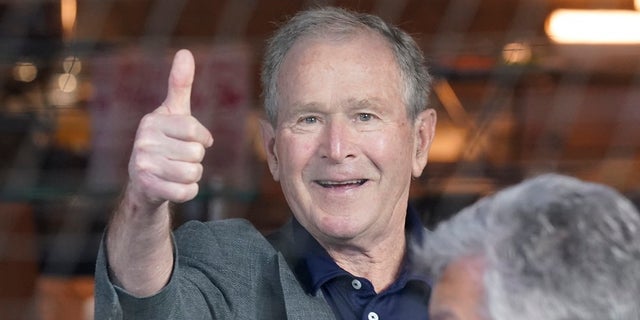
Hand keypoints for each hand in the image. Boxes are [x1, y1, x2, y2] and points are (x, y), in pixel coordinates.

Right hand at [127, 49, 212, 208]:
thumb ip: (180, 84)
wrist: (144, 181)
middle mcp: (143, 141)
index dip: (202, 138)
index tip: (197, 140)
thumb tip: (185, 52)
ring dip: (193, 175)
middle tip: (180, 157)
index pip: (194, 130)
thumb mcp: (173, 112)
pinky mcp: (147, 187)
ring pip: (193, 173)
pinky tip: (176, 185)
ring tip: (178, 170)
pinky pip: (186, 191)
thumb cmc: (165, 141)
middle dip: (196, 158)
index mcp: (152, 121)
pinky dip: (188, 191)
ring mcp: (143, 165)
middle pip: (196, 153)